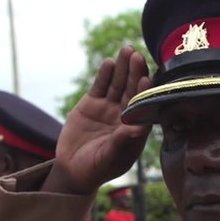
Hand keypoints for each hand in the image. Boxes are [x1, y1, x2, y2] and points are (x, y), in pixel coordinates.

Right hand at [43, 46, 152, 194]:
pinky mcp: (93, 102)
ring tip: (126, 51)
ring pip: (118, 84)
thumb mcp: (109, 159)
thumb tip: (138, 130)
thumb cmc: (96, 169)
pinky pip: (101, 86)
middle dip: (135, 73)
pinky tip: (109, 63)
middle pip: (132, 90)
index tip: (147, 79)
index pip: (144, 107)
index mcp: (136, 129)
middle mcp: (126, 115)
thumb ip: (122, 143)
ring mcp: (109, 107)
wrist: (72, 169)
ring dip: (123, 68)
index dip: (145, 93)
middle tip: (137, 56)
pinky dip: (104, 75)